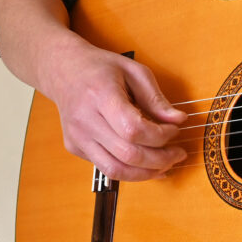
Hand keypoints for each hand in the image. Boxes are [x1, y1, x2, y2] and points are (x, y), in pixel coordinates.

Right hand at [41, 41, 188, 181]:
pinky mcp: (75, 147)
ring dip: (146, 173)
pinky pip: (106, 168)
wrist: (64, 70)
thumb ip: (156, 98)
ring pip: (116, 170)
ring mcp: (77, 136)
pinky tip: (146, 165)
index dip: (160, 136)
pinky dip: (130, 172)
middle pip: (128, 154)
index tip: (174, 130)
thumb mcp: (134, 72)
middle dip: (160, 159)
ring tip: (166, 165)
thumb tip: (178, 120)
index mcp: (100, 95)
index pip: (134, 129)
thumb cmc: (101, 68)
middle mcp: (85, 120)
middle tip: (178, 153)